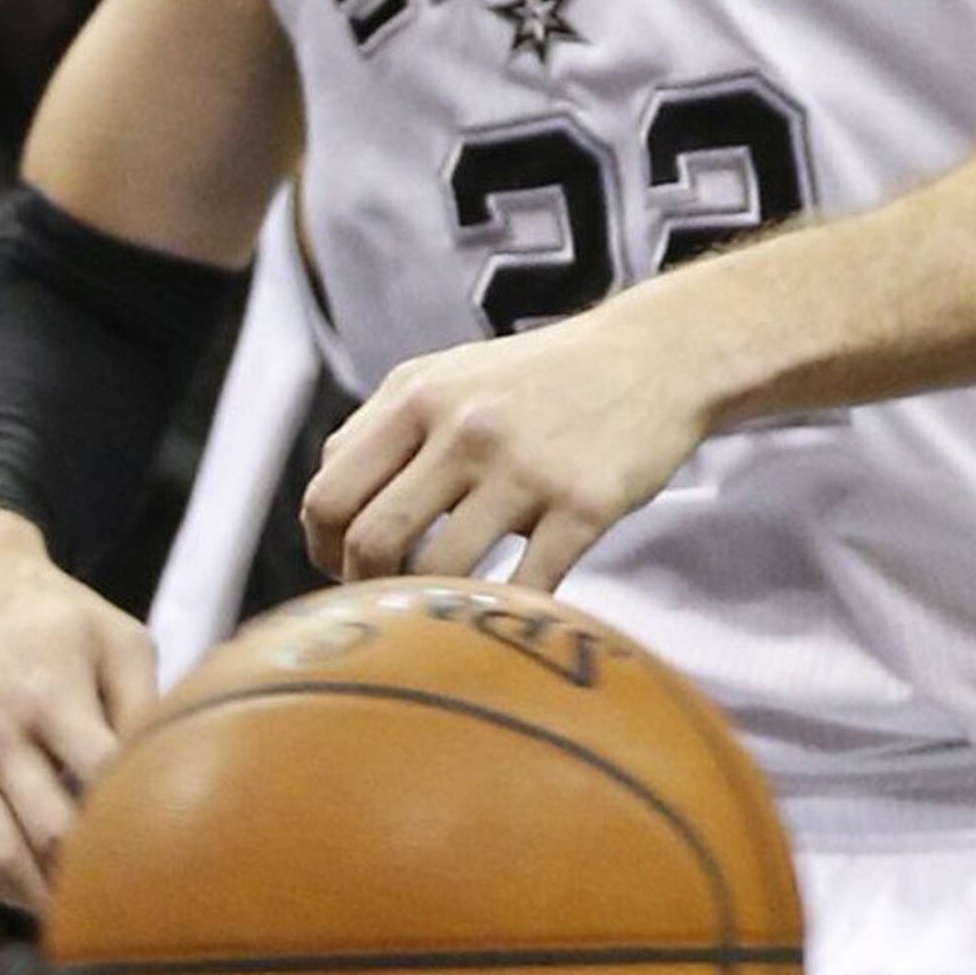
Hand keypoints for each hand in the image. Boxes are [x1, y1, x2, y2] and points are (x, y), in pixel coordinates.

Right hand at [0, 513, 155, 908]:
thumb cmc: (52, 616)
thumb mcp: (116, 636)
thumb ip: (147, 702)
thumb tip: (174, 771)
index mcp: (49, 695)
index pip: (100, 777)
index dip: (139, 816)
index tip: (177, 845)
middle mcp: (0, 738)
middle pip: (51, 833)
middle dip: (98, 874)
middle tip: (144, 903)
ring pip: (4, 861)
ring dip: (50, 899)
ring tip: (94, 917)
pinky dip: (8, 890)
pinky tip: (45, 894)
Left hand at [303, 299, 717, 588]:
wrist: (651, 357)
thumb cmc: (538, 382)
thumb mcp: (446, 378)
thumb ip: (381, 433)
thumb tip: (325, 517)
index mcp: (416, 397)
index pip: (329, 495)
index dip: (323, 550)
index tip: (342, 572)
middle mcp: (463, 427)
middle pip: (372, 540)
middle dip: (366, 589)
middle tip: (387, 606)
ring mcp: (525, 466)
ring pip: (440, 572)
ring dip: (431, 611)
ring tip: (442, 614)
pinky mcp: (584, 503)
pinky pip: (527, 587)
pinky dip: (509, 617)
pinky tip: (508, 616)